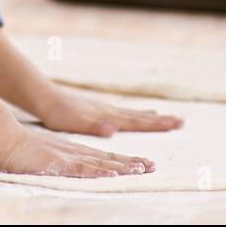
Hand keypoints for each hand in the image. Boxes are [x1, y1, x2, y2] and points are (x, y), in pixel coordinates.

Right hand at [0, 126, 155, 178]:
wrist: (10, 139)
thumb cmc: (31, 150)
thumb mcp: (57, 157)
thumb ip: (72, 162)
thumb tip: (89, 168)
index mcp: (80, 152)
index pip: (109, 157)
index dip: (129, 161)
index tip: (147, 165)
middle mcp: (79, 153)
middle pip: (110, 159)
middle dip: (133, 163)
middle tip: (153, 167)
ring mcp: (70, 157)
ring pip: (101, 163)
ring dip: (121, 166)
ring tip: (140, 169)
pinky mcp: (59, 163)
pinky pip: (81, 168)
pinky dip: (97, 171)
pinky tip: (110, 174)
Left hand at [36, 86, 183, 136]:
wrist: (44, 96)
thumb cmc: (58, 113)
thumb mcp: (74, 123)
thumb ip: (94, 126)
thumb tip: (114, 130)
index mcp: (107, 116)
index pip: (137, 121)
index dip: (156, 124)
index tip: (176, 123)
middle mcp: (109, 110)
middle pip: (140, 116)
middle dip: (160, 120)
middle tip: (181, 121)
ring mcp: (103, 107)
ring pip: (132, 112)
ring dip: (149, 116)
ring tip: (164, 116)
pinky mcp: (96, 108)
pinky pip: (122, 112)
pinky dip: (134, 113)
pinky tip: (135, 114)